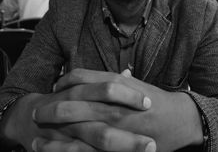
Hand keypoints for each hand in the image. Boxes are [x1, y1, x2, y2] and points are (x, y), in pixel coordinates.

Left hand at [33, 68, 202, 151]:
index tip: (56, 87)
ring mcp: (113, 126)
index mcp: (114, 84)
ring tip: (36, 137)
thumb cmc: (156, 100)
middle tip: (37, 112)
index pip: (79, 78)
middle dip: (50, 108)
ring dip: (52, 132)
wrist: (178, 119)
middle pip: (71, 102)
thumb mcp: (135, 83)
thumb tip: (101, 76)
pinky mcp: (117, 146)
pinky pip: (86, 151)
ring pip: (74, 128)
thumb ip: (116, 79)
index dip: (63, 81)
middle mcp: (111, 103)